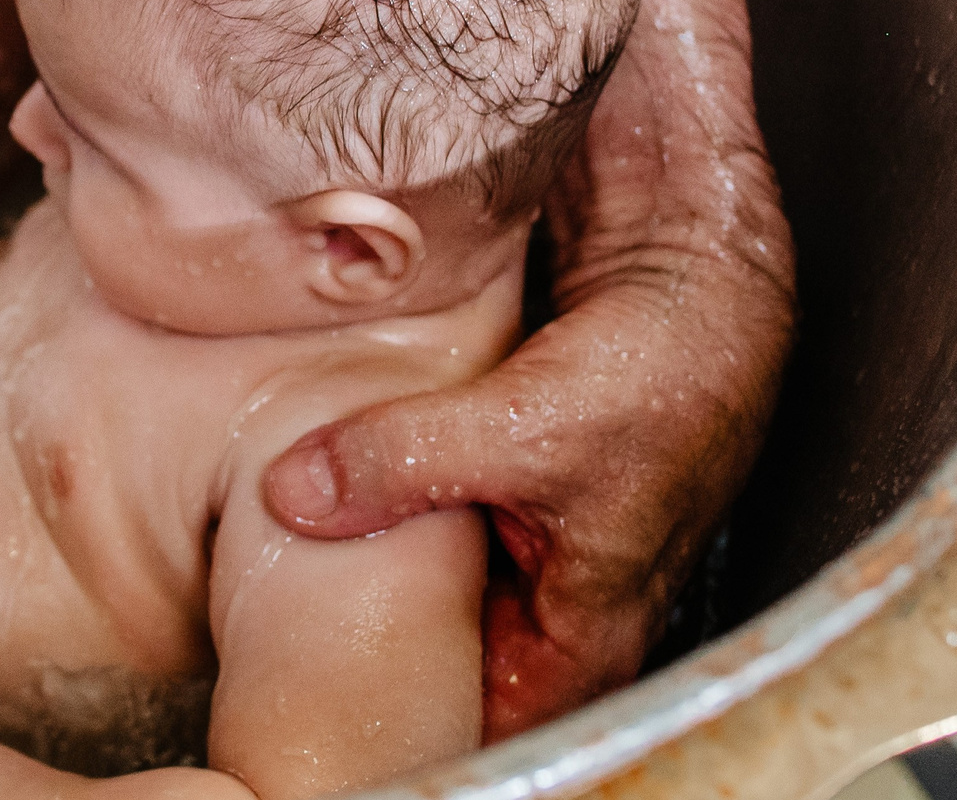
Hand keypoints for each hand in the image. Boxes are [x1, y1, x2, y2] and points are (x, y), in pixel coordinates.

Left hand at [261, 0, 793, 736]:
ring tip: (258, 537)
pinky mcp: (487, 424)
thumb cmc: (680, 358)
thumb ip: (405, 464)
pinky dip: (363, 448)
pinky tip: (297, 442)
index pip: (484, 718)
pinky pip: (409, 458)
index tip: (321, 715)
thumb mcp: (528, 428)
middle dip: (357, 625)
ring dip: (355, 527)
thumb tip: (295, 499)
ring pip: (414, 541)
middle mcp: (548, 572)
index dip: (411, 723)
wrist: (698, 233)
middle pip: (436, 634)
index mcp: (584, 621)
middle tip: (260, 621)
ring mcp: (514, 497)